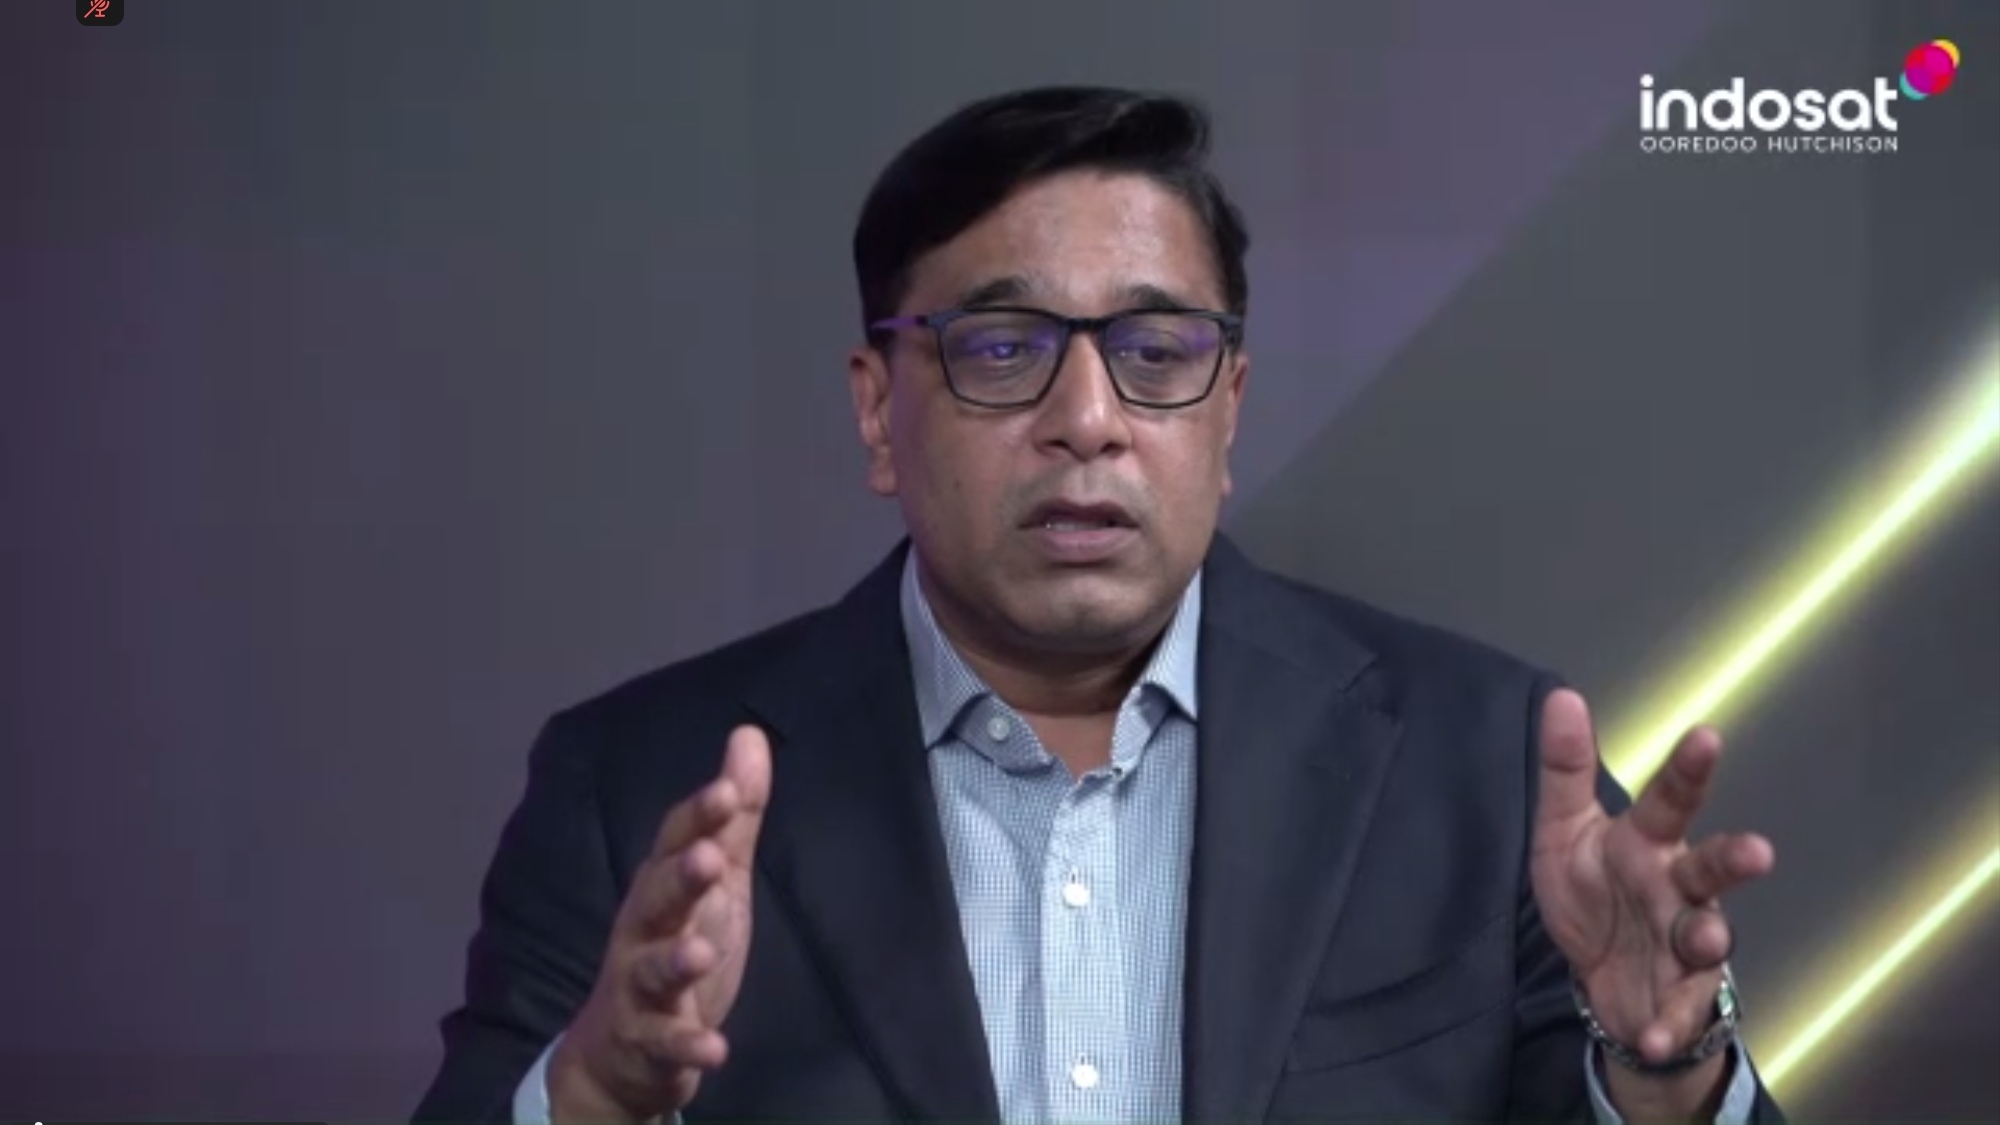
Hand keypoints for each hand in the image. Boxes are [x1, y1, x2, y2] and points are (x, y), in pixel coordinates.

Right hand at [549, 725, 772, 1122]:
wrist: (623, 1051)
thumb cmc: (676, 944)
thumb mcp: (716, 880)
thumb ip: (734, 817)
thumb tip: (750, 735)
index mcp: (663, 886)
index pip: (675, 842)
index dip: (698, 816)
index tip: (727, 789)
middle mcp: (643, 931)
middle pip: (656, 898)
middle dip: (678, 878)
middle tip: (706, 857)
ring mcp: (641, 988)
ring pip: (651, 970)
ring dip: (675, 960)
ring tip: (701, 953)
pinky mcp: (650, 1042)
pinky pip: (666, 1043)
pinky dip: (688, 1045)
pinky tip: (716, 1047)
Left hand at [1530, 689, 1774, 1068]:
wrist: (1600, 976)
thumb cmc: (1594, 888)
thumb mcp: (1565, 830)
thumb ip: (1565, 770)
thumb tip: (1561, 698)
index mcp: (1648, 843)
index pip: (1671, 800)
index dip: (1689, 770)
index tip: (1707, 736)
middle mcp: (1678, 889)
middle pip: (1710, 870)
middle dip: (1732, 859)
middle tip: (1757, 851)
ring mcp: (1685, 944)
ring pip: (1707, 938)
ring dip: (1708, 939)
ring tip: (1705, 940)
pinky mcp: (1678, 996)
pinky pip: (1676, 1013)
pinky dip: (1665, 1026)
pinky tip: (1652, 1037)